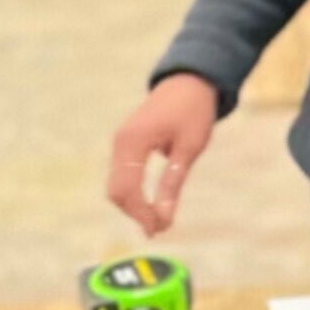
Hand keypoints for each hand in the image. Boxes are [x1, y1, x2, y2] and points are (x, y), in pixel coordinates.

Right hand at [107, 72, 222, 238]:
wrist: (189, 81)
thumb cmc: (193, 111)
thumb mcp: (189, 148)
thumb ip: (173, 182)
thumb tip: (164, 217)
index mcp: (134, 141)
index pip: (128, 188)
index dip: (141, 213)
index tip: (160, 229)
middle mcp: (120, 142)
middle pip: (116, 190)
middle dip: (135, 212)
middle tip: (160, 229)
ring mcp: (120, 142)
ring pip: (117, 185)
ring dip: (133, 205)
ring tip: (158, 221)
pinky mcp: (125, 144)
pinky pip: (122, 175)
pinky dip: (133, 193)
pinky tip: (150, 204)